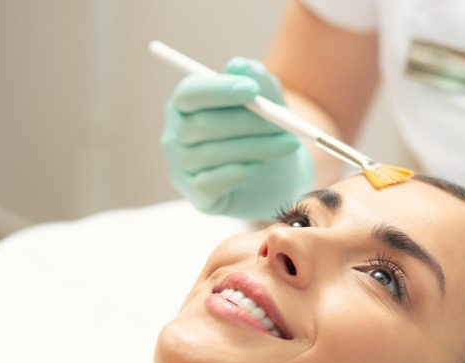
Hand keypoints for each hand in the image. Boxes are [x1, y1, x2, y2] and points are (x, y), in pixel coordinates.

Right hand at [162, 56, 313, 218]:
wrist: (274, 178)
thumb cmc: (264, 132)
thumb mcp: (270, 103)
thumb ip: (259, 81)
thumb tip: (239, 65)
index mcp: (185, 105)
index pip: (190, 93)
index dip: (219, 90)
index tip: (252, 90)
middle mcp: (175, 135)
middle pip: (204, 125)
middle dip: (248, 122)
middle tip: (285, 122)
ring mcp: (181, 168)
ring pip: (213, 154)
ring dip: (256, 147)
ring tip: (289, 144)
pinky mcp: (197, 196)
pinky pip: (212, 183)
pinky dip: (239, 173)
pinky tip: (260, 166)